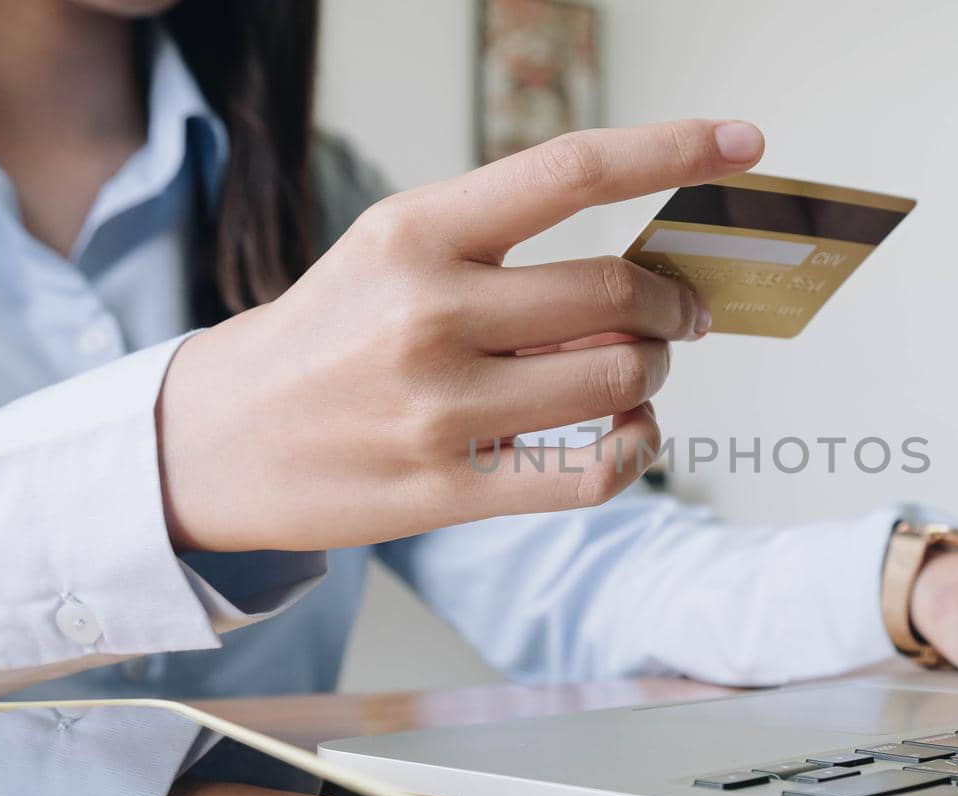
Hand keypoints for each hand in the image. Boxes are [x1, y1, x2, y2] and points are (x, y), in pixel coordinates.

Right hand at [157, 120, 765, 551]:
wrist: (214, 441)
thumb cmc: (324, 336)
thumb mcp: (390, 257)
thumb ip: (502, 254)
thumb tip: (638, 280)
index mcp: (414, 232)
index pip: (569, 170)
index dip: (672, 148)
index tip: (743, 142)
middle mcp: (428, 312)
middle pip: (617, 291)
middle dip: (677, 305)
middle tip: (686, 314)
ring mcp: (438, 408)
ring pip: (618, 379)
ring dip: (655, 372)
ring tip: (640, 371)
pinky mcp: (448, 490)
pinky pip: (594, 472)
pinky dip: (637, 450)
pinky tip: (630, 434)